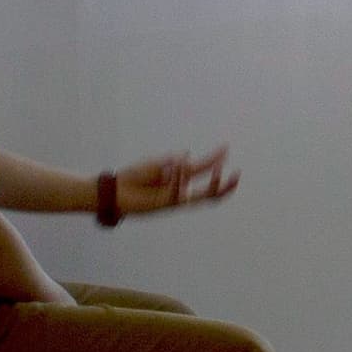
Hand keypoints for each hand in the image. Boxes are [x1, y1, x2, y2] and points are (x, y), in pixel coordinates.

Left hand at [108, 148, 238, 214]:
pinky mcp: (165, 204)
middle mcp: (180, 189)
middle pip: (209, 191)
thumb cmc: (133, 177)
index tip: (226, 147)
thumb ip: (172, 162)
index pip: (203, 168)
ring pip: (201, 197)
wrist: (115, 191)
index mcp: (179, 177)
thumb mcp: (155, 164)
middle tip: (237, 175)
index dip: (215, 158)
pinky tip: (176, 167)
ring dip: (212, 183)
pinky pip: (177, 191)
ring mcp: (174, 199)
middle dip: (224, 185)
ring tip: (218, 168)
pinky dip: (178, 178)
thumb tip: (187, 155)